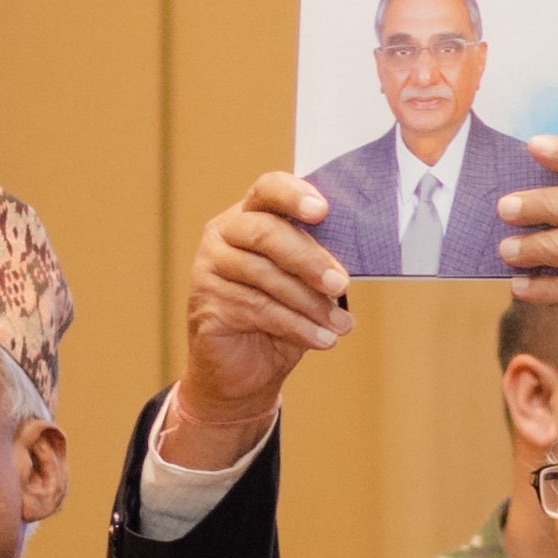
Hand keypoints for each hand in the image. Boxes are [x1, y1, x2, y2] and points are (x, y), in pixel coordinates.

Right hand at [171, 173, 355, 467]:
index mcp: (251, 216)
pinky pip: (258, 309)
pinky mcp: (207, 302)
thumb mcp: (306, 285)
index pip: (268, 189)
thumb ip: (320, 264)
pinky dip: (298, 327)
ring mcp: (209, 266)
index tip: (322, 210)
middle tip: (341, 284)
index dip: (293, 195)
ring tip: (341, 326)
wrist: (246, 368)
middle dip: (309, 259)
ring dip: (311, 304)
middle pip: (265, 232)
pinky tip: (323, 340)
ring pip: (265, 276)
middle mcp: (224, 234)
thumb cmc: (281, 315)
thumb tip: (351, 265)